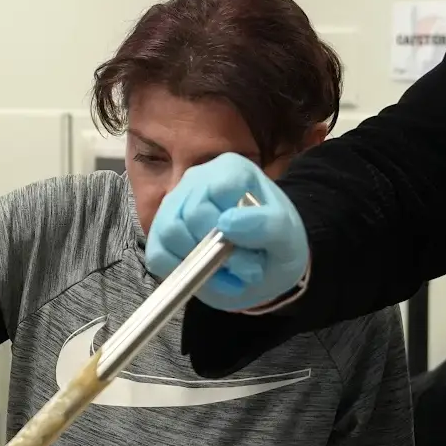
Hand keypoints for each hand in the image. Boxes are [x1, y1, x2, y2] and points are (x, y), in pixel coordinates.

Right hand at [146, 153, 309, 311]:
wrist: (264, 268)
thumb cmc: (277, 247)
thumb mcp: (288, 239)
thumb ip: (268, 226)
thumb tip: (227, 222)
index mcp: (231, 169)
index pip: (216, 194)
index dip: (230, 230)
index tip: (253, 248)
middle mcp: (197, 179)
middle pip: (191, 216)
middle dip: (218, 252)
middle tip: (243, 267)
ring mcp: (174, 204)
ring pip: (169, 233)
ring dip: (200, 265)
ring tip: (227, 271)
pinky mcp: (160, 232)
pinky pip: (157, 255)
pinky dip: (181, 274)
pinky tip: (206, 276)